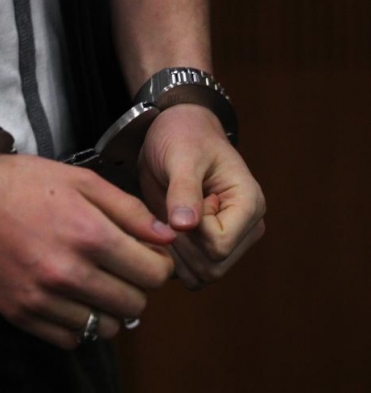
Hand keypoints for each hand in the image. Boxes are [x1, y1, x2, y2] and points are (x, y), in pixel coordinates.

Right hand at [0, 153, 175, 348]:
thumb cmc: (24, 184)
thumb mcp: (82, 181)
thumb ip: (130, 210)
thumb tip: (168, 237)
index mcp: (89, 234)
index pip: (154, 274)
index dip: (159, 264)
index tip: (147, 256)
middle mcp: (67, 273)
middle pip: (135, 305)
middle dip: (138, 287)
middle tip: (124, 269)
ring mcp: (42, 298)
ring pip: (107, 327)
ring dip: (112, 308)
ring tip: (98, 283)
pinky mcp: (20, 313)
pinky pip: (72, 339)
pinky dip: (82, 324)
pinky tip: (74, 298)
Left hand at [139, 104, 265, 289]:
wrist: (174, 136)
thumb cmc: (183, 138)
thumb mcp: (181, 156)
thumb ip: (184, 190)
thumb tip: (185, 226)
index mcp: (249, 205)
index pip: (220, 246)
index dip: (191, 232)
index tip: (183, 199)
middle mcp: (246, 229)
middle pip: (212, 268)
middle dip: (181, 247)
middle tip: (168, 211)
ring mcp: (229, 241)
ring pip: (202, 277)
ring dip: (175, 256)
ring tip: (166, 219)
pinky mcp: (209, 249)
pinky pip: (191, 275)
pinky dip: (172, 261)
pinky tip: (163, 231)